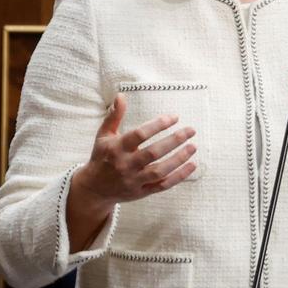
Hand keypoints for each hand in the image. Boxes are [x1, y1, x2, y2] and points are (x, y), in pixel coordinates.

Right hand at [72, 93, 197, 209]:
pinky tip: (192, 165)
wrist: (95, 189)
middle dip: (174, 141)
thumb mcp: (104, 135)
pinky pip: (163, 185)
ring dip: (179, 159)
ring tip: (193, 146)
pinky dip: (179, 176)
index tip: (174, 117)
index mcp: (116, 148)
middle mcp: (125, 165)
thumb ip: (114, 116)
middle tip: (191, 130)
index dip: (158, 125)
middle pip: (153, 153)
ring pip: (160, 171)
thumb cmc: (102, 157)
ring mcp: (134, 180)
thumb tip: (121, 95)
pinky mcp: (142, 192)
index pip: (139, 135)